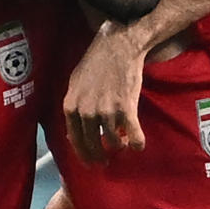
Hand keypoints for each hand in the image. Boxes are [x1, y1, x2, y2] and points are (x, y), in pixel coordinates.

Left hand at [64, 21, 146, 163]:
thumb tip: (73, 130)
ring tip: (122, 144)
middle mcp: (86, 111)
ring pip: (112, 141)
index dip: (83, 154)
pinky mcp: (126, 108)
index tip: (89, 162)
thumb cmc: (96, 62)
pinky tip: (138, 145)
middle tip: (106, 161)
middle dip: (99, 156)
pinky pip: (133, 135)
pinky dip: (136, 143)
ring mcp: (106, 111)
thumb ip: (74, 107)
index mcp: (71, 105)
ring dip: (118, 146)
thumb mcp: (75, 83)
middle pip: (92, 144)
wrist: (118, 46)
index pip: (74, 139)